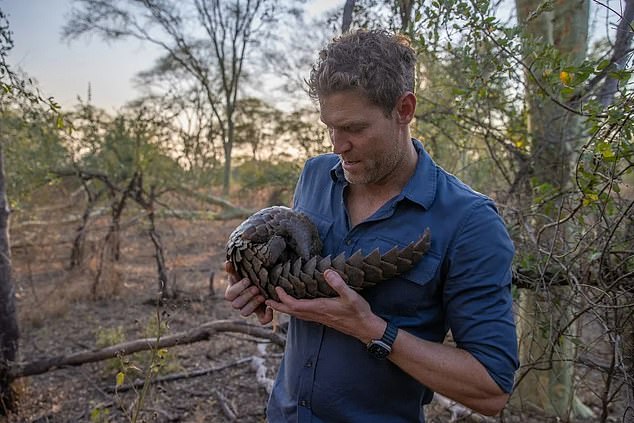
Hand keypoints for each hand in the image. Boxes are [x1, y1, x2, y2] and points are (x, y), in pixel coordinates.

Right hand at [224, 261, 272, 324]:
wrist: (260, 282)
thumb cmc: (248, 276)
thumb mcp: (241, 272)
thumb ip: (233, 269)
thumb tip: (227, 263)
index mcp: (231, 293)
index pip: (229, 295)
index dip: (238, 288)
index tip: (247, 280)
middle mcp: (237, 303)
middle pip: (236, 305)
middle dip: (247, 296)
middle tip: (256, 288)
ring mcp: (248, 309)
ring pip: (245, 313)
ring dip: (253, 304)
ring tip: (262, 296)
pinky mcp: (259, 314)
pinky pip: (262, 320)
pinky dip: (267, 317)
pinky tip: (270, 309)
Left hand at [265, 269, 383, 341]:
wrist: (366, 328)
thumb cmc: (359, 312)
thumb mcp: (351, 296)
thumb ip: (338, 284)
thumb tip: (327, 271)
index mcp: (320, 308)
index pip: (295, 305)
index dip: (283, 298)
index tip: (276, 288)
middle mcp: (316, 315)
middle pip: (291, 312)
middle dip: (277, 306)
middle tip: (265, 300)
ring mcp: (319, 318)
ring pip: (296, 315)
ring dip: (285, 309)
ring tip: (276, 302)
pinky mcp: (323, 319)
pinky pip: (303, 316)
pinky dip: (295, 310)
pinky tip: (296, 307)